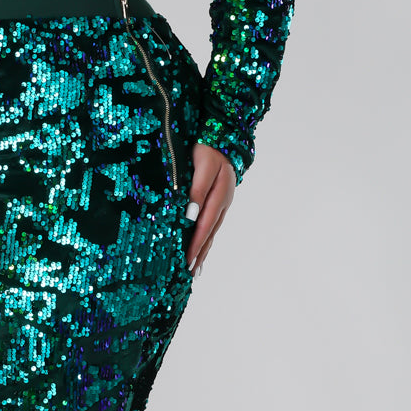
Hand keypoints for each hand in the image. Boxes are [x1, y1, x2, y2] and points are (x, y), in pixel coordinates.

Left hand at [184, 142, 235, 275]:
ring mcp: (222, 203)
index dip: (196, 244)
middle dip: (200, 253)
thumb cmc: (208, 150)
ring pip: (212, 231)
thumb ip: (197, 189)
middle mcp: (222, 203)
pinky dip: (206, 238)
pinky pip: (212, 224)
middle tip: (190, 273)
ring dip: (204, 250)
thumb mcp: (203, 166)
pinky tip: (201, 248)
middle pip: (210, 233)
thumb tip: (191, 214)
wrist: (223, 137)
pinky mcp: (218, 202)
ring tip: (195, 268)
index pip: (204, 225)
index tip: (187, 260)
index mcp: (219, 196)